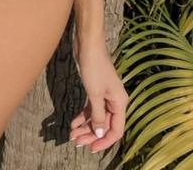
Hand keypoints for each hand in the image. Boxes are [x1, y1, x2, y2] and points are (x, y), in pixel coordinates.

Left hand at [69, 39, 128, 153]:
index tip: (91, 148)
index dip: (104, 141)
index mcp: (119, 102)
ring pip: (97, 118)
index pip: (116, 130)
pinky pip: (91, 108)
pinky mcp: (95, 90)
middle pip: (105, 125)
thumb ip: (98, 115)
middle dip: (91, 135)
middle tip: (76, 142)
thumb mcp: (94, 93)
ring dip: (85, 128)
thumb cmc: (94, 66)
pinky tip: (73, 123)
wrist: (87, 44)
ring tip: (72, 135)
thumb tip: (100, 133)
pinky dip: (83, 117)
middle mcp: (114, 101)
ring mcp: (104, 95)